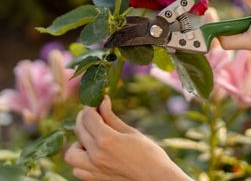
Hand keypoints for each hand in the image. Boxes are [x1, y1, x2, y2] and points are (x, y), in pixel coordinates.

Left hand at [64, 96, 191, 180]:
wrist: (156, 179)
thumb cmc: (148, 153)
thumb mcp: (130, 131)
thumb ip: (111, 117)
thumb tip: (102, 101)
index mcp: (106, 140)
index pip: (88, 116)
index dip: (91, 106)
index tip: (98, 101)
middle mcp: (96, 155)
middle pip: (79, 129)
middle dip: (85, 117)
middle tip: (95, 112)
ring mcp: (93, 170)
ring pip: (71, 153)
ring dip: (78, 141)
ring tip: (92, 136)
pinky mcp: (95, 180)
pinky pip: (77, 169)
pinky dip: (81, 159)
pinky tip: (94, 152)